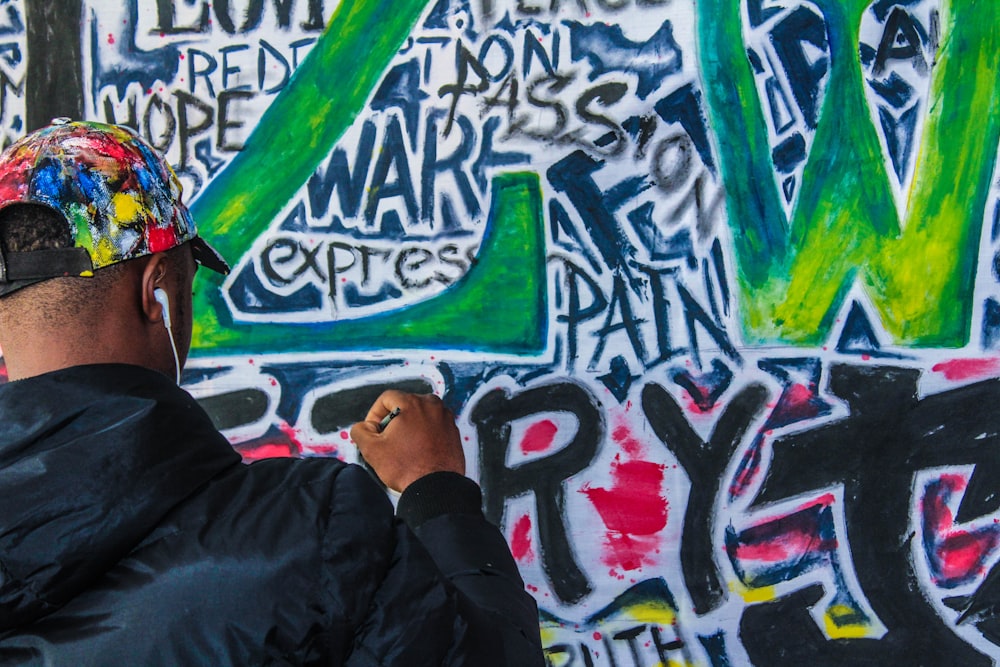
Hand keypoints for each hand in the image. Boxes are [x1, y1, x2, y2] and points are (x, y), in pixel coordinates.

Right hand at [350, 390, 464, 491]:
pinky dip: (425, 433)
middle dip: (393, 420)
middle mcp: (432, 406)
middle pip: (405, 404)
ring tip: (404, 446)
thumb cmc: (408, 469)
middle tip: (388, 439)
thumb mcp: (372, 449)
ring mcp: (445, 418)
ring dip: (409, 426)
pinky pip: (434, 425)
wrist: (436, 488)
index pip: (386, 398)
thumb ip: (360, 431)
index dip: (375, 414)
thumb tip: (363, 427)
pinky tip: (418, 450)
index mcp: (412, 404)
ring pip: (420, 414)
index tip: (374, 429)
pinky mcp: (454, 431)